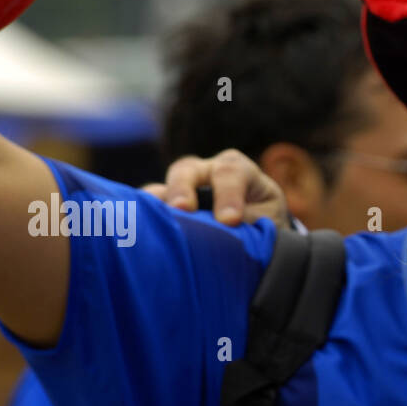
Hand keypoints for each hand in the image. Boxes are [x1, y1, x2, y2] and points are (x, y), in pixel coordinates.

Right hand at [142, 149, 289, 228]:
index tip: (230, 220)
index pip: (231, 172)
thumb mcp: (269, 222)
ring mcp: (180, 188)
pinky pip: (148, 209)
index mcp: (237, 170)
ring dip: (155, 203)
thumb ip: (253, 225)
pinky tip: (137, 230)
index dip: (228, 195)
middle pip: (187, 170)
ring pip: (160, 188)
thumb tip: (233, 235)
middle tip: (183, 209)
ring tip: (149, 220)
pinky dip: (142, 217)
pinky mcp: (165, 207)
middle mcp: (205, 172)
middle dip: (183, 188)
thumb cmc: (264, 222)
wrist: (257, 229)